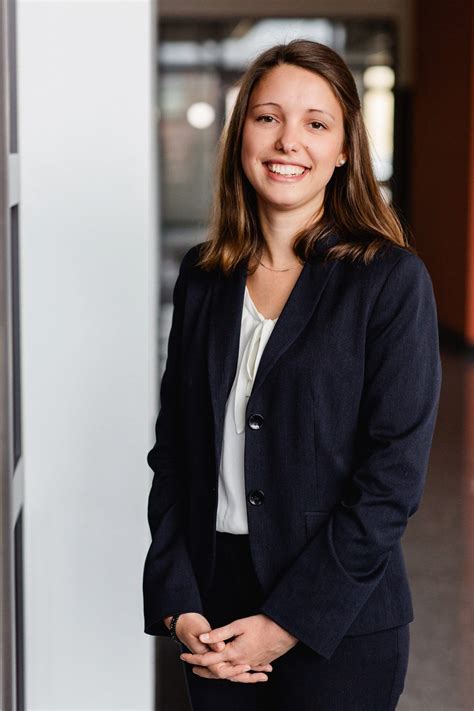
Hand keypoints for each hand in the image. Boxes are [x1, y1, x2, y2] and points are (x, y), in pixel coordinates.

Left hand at [179, 614, 297, 680]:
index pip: (209, 658)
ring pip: (231, 673)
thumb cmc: (263, 624)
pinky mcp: (260, 662)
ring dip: (219, 672)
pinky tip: (236, 670)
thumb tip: (202, 638)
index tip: (182, 657)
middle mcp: (241, 662)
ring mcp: (251, 663)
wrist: (286, 631)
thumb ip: (220, 633)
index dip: (195, 658)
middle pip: (218, 670)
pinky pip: (245, 672)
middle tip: (192, 668)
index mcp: (234, 653)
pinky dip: (237, 673)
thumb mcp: (239, 625)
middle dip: (204, 669)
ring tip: (209, 672)